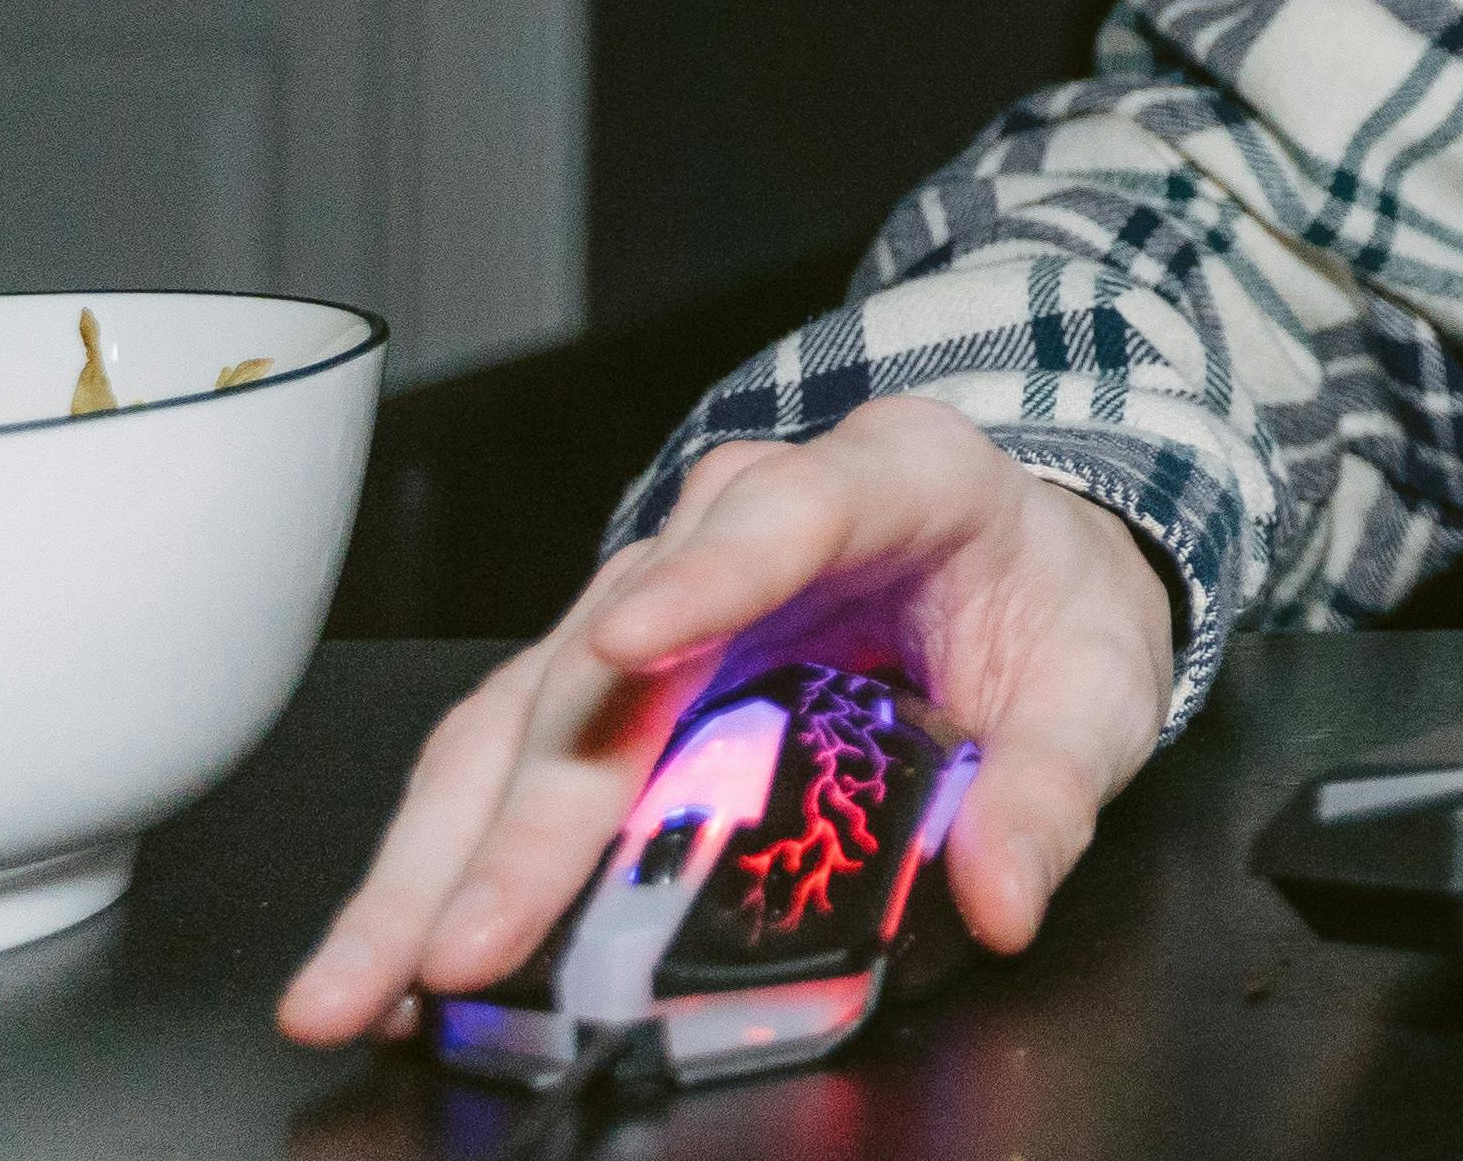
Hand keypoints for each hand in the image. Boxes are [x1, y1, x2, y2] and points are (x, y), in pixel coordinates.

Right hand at [277, 397, 1180, 1046]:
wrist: (1027, 558)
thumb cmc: (1049, 602)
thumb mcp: (1101, 684)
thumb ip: (1055, 788)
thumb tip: (1004, 892)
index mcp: (892, 478)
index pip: (789, 513)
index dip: (706, 577)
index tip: (628, 642)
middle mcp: (746, 516)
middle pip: (610, 650)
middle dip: (525, 811)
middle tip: (462, 944)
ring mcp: (660, 587)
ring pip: (521, 710)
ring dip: (431, 858)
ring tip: (361, 984)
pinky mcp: (611, 666)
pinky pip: (509, 758)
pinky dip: (444, 861)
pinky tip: (394, 955)